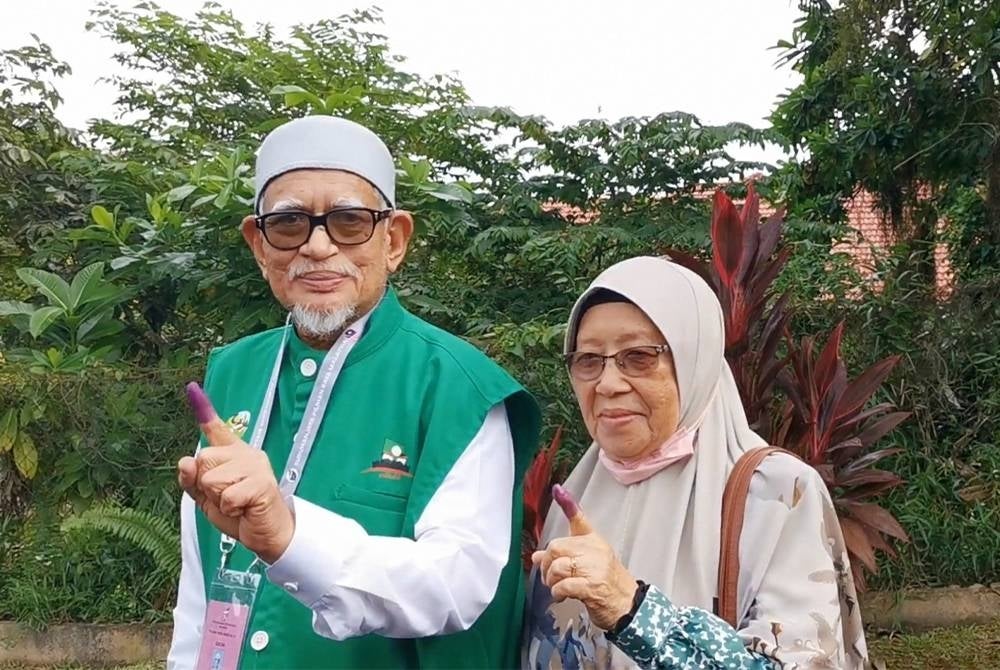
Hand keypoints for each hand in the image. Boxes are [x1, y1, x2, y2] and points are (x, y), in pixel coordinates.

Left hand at [177, 382, 293, 562]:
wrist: (267, 534)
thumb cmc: (240, 513)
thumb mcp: (207, 498)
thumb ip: (193, 480)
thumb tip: (185, 460)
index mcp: (233, 454)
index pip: (216, 430)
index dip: (203, 410)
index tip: (191, 388)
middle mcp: (245, 453)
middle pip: (203, 460)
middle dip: (206, 486)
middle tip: (228, 497)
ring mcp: (255, 465)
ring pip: (211, 479)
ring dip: (218, 499)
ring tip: (238, 503)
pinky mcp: (261, 482)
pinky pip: (226, 496)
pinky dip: (230, 508)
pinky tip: (244, 508)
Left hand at [530, 485, 637, 629]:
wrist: (628, 604)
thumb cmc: (607, 584)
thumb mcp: (588, 564)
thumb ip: (563, 557)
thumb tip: (536, 556)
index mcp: (594, 541)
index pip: (579, 519)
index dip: (568, 503)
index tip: (558, 489)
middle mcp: (594, 551)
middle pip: (556, 547)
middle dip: (547, 564)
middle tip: (549, 576)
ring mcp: (594, 568)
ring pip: (557, 566)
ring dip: (551, 581)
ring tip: (557, 587)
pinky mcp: (591, 586)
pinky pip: (563, 585)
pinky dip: (557, 592)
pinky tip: (561, 596)